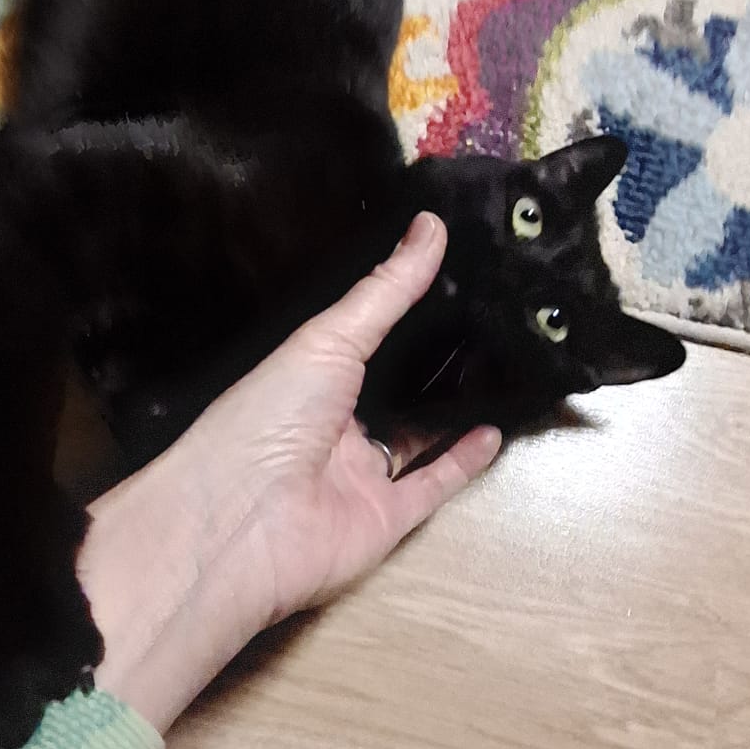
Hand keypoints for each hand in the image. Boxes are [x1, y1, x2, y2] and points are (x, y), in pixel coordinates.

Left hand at [78, 213, 499, 730]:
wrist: (244, 524)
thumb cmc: (268, 417)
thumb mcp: (328, 339)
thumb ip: (385, 290)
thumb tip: (431, 223)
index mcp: (308, 377)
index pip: (361, 338)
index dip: (403, 311)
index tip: (456, 271)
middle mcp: (334, 423)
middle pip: (395, 388)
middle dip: (438, 359)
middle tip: (495, 316)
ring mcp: (360, 473)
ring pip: (419, 436)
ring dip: (457, 407)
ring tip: (505, 365)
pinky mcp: (387, 519)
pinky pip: (432, 485)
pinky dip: (464, 460)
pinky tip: (494, 429)